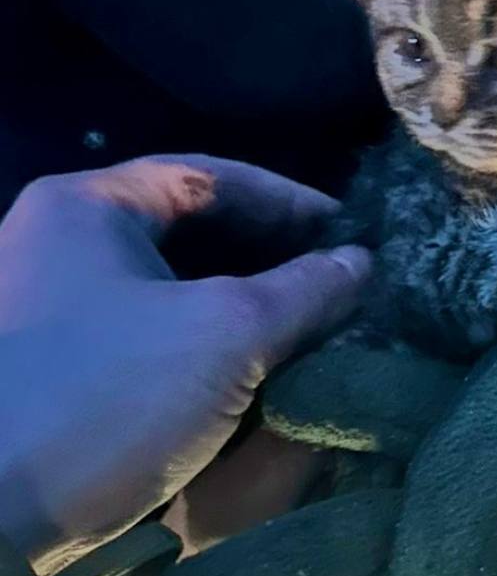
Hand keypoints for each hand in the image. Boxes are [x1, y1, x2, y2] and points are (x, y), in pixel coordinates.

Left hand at [0, 157, 369, 575]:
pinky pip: (152, 347)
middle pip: (195, 238)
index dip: (294, 202)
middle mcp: (62, 246)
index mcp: (87, 207)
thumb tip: (363, 264)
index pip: (211, 176)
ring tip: (318, 343)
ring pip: (176, 298)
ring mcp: (54, 315)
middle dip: (277, 267)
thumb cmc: (103, 399)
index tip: (358, 238)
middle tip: (346, 295)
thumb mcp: (225, 335)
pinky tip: (261, 388)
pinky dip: (209, 359)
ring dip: (248, 318)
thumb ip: (307, 290)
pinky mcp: (59, 378)